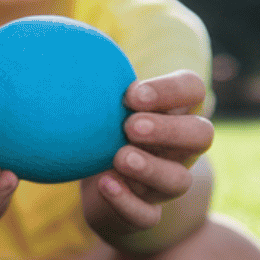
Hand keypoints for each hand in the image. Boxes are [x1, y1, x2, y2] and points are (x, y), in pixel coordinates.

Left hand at [88, 70, 212, 228]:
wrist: (99, 186)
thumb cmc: (101, 131)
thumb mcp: (99, 103)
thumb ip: (91, 80)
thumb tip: (58, 44)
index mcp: (173, 113)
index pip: (192, 90)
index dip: (171, 90)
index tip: (131, 94)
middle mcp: (180, 149)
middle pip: (201, 135)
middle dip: (169, 129)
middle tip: (130, 125)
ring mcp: (166, 183)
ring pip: (178, 180)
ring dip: (150, 167)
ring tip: (119, 156)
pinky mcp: (146, 213)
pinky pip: (146, 215)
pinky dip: (126, 201)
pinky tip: (104, 184)